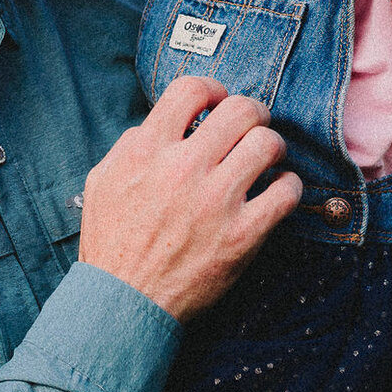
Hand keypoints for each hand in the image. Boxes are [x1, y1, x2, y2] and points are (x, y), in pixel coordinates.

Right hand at [79, 76, 299, 319]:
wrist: (123, 302)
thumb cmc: (112, 243)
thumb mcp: (103, 181)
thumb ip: (130, 146)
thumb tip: (158, 126)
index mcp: (148, 150)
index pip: (191, 89)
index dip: (213, 89)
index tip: (218, 102)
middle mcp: (184, 168)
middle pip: (241, 109)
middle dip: (253, 113)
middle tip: (252, 128)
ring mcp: (216, 201)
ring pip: (269, 143)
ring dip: (273, 147)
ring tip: (267, 159)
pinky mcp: (243, 235)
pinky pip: (287, 192)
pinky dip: (289, 186)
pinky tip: (278, 191)